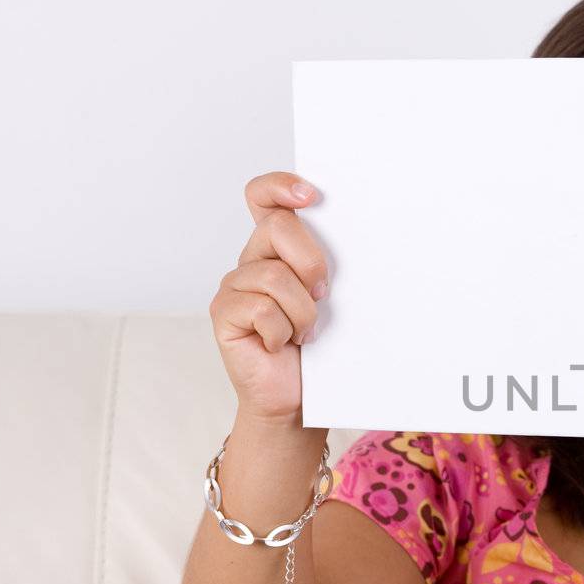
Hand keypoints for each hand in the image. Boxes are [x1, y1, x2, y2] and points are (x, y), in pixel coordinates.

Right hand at [208, 172, 327, 423]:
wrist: (297, 397)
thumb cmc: (319, 346)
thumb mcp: (332, 297)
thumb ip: (329, 263)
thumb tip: (359, 234)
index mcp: (276, 247)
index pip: (263, 196)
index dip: (280, 186)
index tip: (311, 196)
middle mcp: (251, 259)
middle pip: (279, 227)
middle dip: (312, 262)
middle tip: (324, 295)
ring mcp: (233, 285)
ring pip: (275, 277)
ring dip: (303, 312)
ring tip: (304, 333)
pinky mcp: (224, 313)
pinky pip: (261, 309)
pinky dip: (283, 331)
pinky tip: (281, 344)